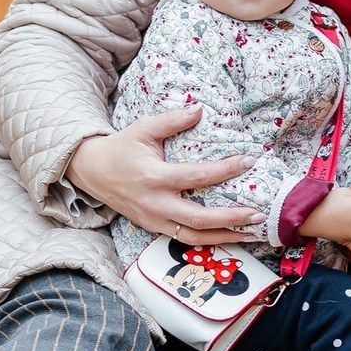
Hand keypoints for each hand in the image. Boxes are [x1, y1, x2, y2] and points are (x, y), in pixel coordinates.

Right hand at [65, 111, 263, 244]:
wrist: (92, 172)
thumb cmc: (122, 147)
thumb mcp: (144, 128)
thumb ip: (172, 119)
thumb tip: (200, 108)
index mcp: (154, 177)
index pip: (197, 176)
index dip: (226, 170)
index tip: (249, 161)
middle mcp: (155, 204)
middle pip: (198, 219)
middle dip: (231, 218)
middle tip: (258, 213)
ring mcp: (153, 220)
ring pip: (193, 237)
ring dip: (224, 237)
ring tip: (252, 233)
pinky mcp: (152, 228)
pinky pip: (183, 239)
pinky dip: (207, 241)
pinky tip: (229, 237)